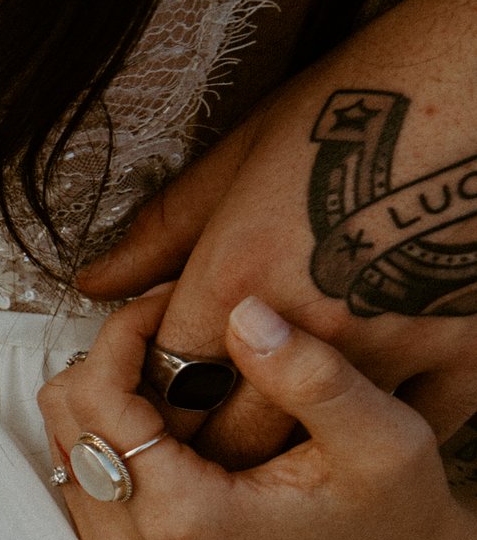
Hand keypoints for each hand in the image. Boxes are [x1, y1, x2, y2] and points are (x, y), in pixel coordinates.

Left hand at [38, 289, 476, 539]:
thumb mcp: (382, 438)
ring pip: (63, 433)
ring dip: (109, 386)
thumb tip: (244, 313)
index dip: (123, 330)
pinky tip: (171, 405)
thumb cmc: (390, 509)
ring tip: (178, 364)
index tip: (170, 300)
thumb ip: (312, 377)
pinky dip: (112, 421)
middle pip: (64, 411)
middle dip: (111, 354)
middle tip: (176, 325)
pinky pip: (80, 461)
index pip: (95, 395)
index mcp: (182, 513)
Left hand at [78, 0, 476, 466]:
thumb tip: (100, 279)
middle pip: (231, 432)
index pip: (165, 378)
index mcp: (241, 276)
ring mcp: (393, 343)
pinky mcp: (469, 349)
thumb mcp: (249, 148)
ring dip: (288, 446)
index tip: (161, 388)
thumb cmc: (376, 92)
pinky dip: (392, 421)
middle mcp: (308, 324)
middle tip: (207, 427)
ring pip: (320, 444)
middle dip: (209, 439)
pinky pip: (421, 420)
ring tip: (273, 433)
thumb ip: (167, 228)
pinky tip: (373, 415)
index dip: (156, 391)